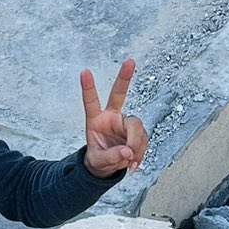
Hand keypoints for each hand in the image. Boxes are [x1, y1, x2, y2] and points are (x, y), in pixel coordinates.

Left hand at [81, 59, 147, 177]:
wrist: (109, 167)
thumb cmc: (98, 160)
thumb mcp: (98, 162)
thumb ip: (111, 157)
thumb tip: (127, 152)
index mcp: (95, 120)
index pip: (91, 102)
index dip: (88, 87)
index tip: (84, 71)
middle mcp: (111, 116)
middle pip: (119, 95)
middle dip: (124, 77)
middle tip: (130, 61)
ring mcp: (126, 123)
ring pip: (137, 127)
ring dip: (135, 145)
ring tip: (129, 162)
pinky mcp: (138, 132)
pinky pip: (144, 139)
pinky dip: (140, 152)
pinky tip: (133, 162)